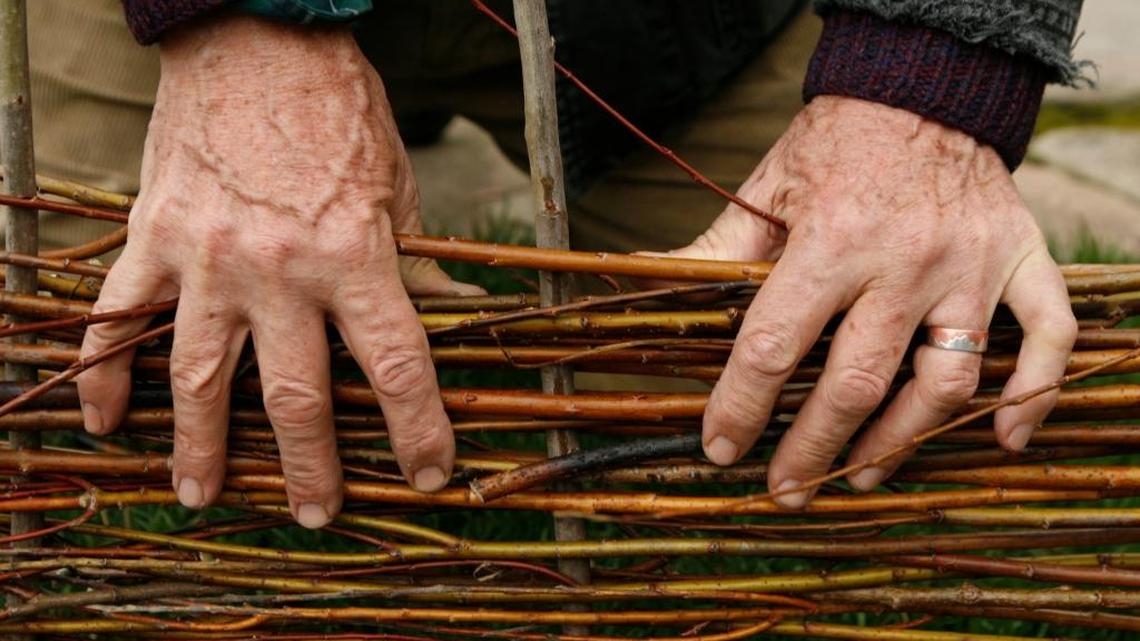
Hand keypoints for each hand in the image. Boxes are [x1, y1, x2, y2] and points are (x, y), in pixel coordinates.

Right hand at [76, 16, 481, 527]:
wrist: (256, 38)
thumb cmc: (336, 109)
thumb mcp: (398, 185)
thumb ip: (416, 260)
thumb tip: (456, 315)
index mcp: (353, 254)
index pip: (395, 365)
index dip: (417, 428)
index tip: (429, 473)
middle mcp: (279, 269)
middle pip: (295, 395)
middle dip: (308, 466)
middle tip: (314, 514)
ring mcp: (207, 258)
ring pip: (199, 377)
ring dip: (200, 446)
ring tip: (201, 496)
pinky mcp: (155, 237)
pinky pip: (119, 318)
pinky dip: (104, 374)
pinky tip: (105, 423)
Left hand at [665, 96, 1076, 506]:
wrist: (923, 85)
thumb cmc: (835, 143)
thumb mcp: (765, 189)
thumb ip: (711, 248)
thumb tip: (637, 280)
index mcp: (831, 238)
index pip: (776, 344)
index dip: (741, 406)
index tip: (721, 447)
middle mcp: (905, 259)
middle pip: (857, 383)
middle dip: (814, 449)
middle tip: (785, 490)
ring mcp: (970, 264)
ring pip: (945, 381)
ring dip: (902, 441)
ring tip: (863, 476)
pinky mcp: (1020, 258)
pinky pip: (1047, 334)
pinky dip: (1034, 392)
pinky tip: (1004, 438)